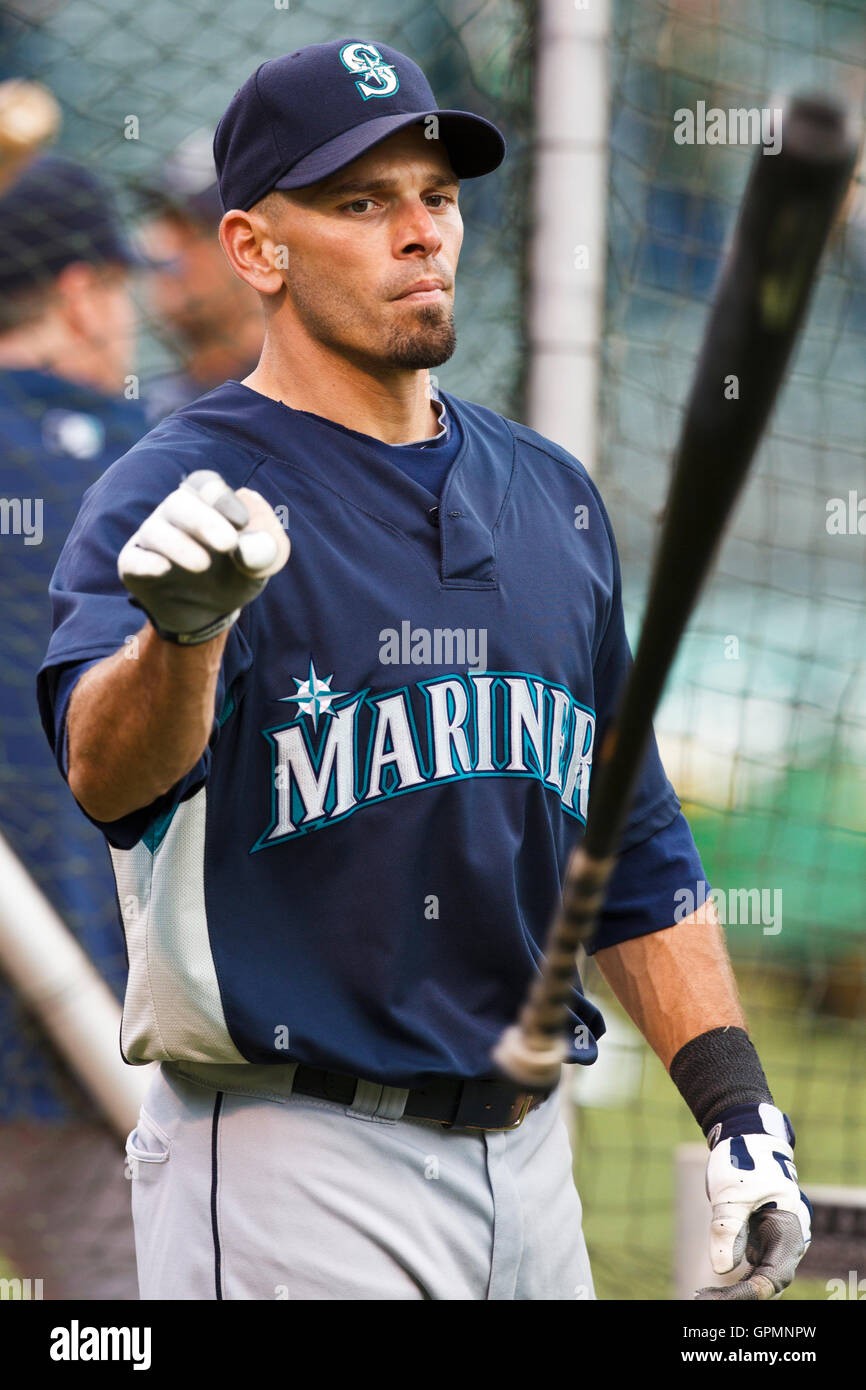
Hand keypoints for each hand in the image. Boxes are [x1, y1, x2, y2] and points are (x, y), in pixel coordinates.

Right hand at [118, 470, 289, 643]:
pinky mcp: (133, 566)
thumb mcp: (257, 567)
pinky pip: (134, 559)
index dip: (222, 498)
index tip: (242, 521)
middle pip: (180, 502)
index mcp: (205, 504)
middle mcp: (174, 514)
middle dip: (203, 520)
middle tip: (227, 543)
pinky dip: (146, 562)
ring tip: (202, 565)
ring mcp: (151, 538)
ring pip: (155, 530)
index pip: (206, 485)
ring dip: (179, 545)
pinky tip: (163, 569)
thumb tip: (253, 537)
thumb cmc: (232, 576)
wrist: (206, 613)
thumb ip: (264, 551)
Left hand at [694, 1103, 810, 1299]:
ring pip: (757, 1277)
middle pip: (768, 1281)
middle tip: (703, 1299)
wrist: (745, 1138)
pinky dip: (731, 1277)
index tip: (721, 1298)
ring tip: (702, 1296)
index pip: (774, 1275)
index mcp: (789, 1229)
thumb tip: (723, 1270)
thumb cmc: (742, 1161)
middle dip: (739, 1295)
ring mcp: (773, 1241)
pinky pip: (749, 1267)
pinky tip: (708, 1289)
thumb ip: (727, 1229)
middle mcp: (785, 1240)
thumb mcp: (730, 1194)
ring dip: (733, 1290)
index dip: (750, 1292)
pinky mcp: (758, 1240)